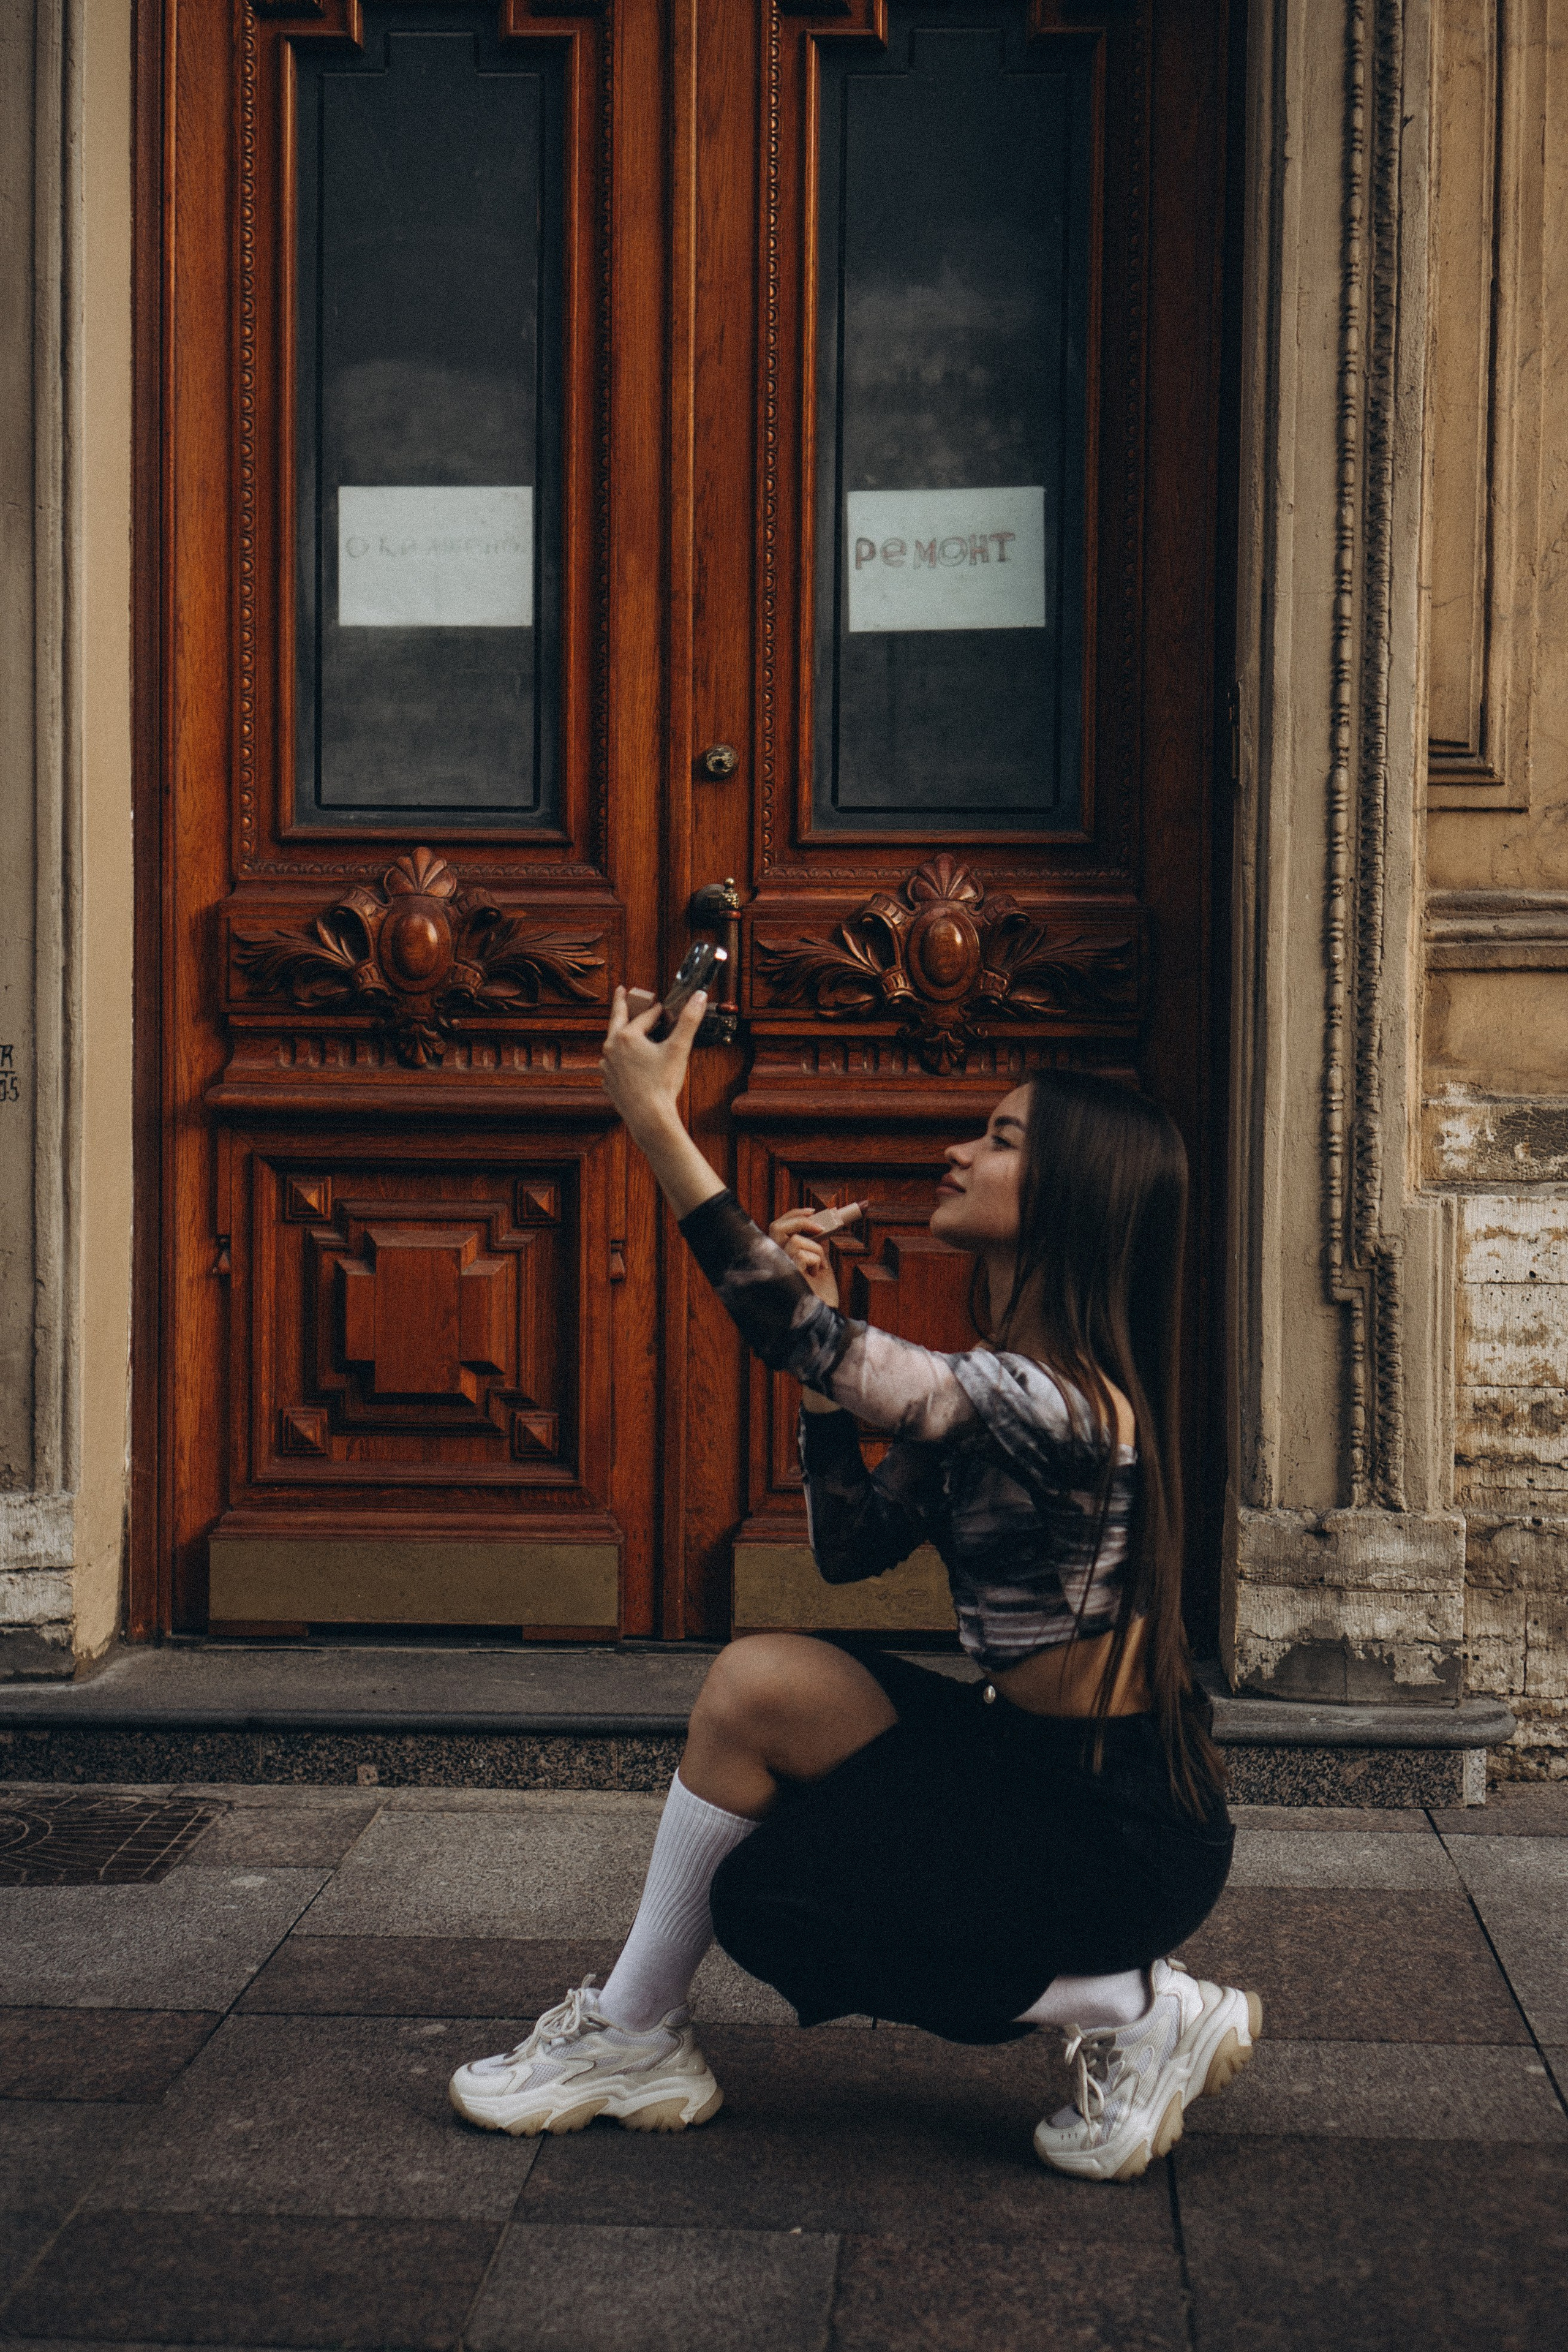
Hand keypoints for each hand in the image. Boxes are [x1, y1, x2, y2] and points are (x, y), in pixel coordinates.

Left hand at [599, 983, 707, 1142]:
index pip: (646, 1017)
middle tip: (621, 992)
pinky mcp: (608, 1082)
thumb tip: (699, 996)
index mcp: (626, 1036)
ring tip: (624, 1031)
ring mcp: (607, 1066)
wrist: (649, 1118)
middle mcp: (611, 1048)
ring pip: (613, 1045)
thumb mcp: (678, 1049)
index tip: (664, 1009)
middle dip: (621, 1005)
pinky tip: (625, 1064)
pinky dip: (619, 1060)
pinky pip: (613, 1065)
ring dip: (620, 1036)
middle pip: (617, 1020)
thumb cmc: (662, 1084)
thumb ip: (689, 1020)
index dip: (658, 1012)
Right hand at [767, 1203, 862, 1309]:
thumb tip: (820, 1226)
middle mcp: (773, 1262)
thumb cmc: (821, 1297)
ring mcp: (777, 1268)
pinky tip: (816, 1275)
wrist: (825, 1319)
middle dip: (799, 1219)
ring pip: (795, 1240)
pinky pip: (803, 1254)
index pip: (778, 1227)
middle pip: (777, 1226)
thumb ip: (815, 1246)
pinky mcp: (785, 1275)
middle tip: (820, 1226)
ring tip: (819, 1268)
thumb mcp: (820, 1265)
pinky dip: (817, 1261)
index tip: (814, 1211)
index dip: (794, 1215)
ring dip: (816, 1251)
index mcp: (780, 1258)